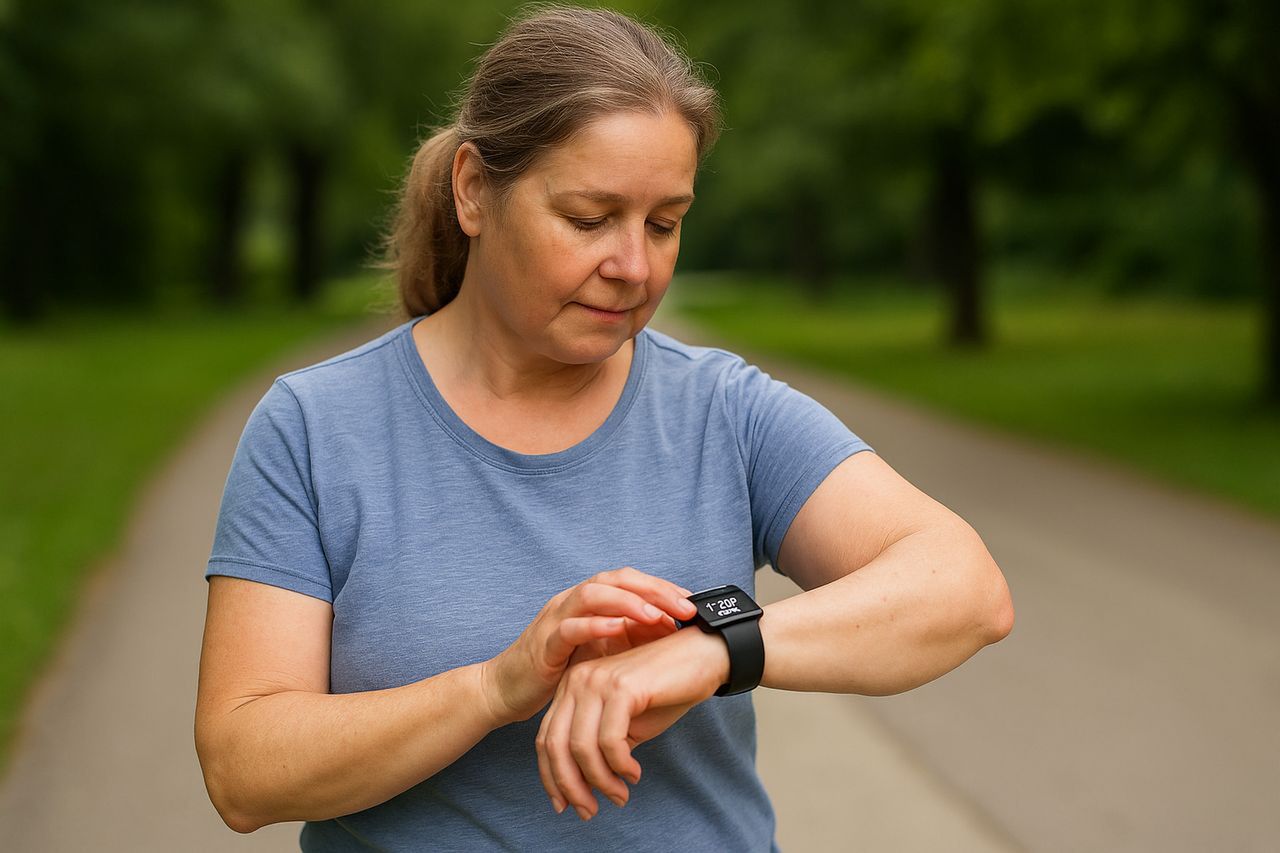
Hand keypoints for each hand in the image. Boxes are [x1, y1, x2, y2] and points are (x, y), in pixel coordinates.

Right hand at [480, 567, 696, 725]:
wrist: (507, 690)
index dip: (662, 587)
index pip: (630, 580)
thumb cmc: (557, 669)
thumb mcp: (598, 650)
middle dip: (654, 590)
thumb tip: (672, 631)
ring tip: (656, 615)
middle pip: (617, 579)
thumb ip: (627, 637)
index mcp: (588, 600)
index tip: (693, 602)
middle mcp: (572, 600)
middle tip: (685, 607)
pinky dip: (594, 625)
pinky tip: (617, 629)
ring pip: (593, 594)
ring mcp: (556, 618)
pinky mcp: (544, 643)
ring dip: (628, 602)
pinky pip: (569, 627)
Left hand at [535, 625, 729, 819]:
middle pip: (556, 745)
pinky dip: (620, 765)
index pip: (547, 739)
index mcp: (572, 687)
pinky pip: (610, 741)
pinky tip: (633, 773)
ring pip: (581, 747)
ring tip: (620, 795)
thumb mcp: (626, 725)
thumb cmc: (666, 690)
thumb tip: (584, 786)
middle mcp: (578, 680)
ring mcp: (598, 681)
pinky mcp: (622, 688)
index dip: (552, 778)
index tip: (564, 805)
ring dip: (600, 781)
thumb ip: (600, 749)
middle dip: (570, 786)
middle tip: (589, 810)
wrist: (703, 658)